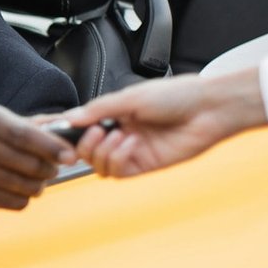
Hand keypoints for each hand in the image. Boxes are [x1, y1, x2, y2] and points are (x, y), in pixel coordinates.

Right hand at [0, 104, 74, 214]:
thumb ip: (28, 124)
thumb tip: (69, 126)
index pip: (27, 135)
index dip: (54, 147)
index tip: (70, 155)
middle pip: (33, 165)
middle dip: (50, 169)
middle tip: (50, 168)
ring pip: (27, 187)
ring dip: (37, 186)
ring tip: (28, 179)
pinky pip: (15, 203)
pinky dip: (21, 199)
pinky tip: (10, 189)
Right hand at [68, 69, 267, 177]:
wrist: (209, 108)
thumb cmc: (177, 95)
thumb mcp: (130, 97)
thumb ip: (98, 110)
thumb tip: (70, 119)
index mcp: (116, 114)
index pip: (83, 127)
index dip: (70, 132)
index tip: (59, 131)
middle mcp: (121, 133)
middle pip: (86, 151)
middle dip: (84, 144)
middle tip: (92, 133)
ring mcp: (132, 151)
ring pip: (99, 165)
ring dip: (101, 152)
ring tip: (116, 135)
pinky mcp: (145, 165)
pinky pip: (119, 172)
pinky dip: (117, 159)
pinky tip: (129, 144)